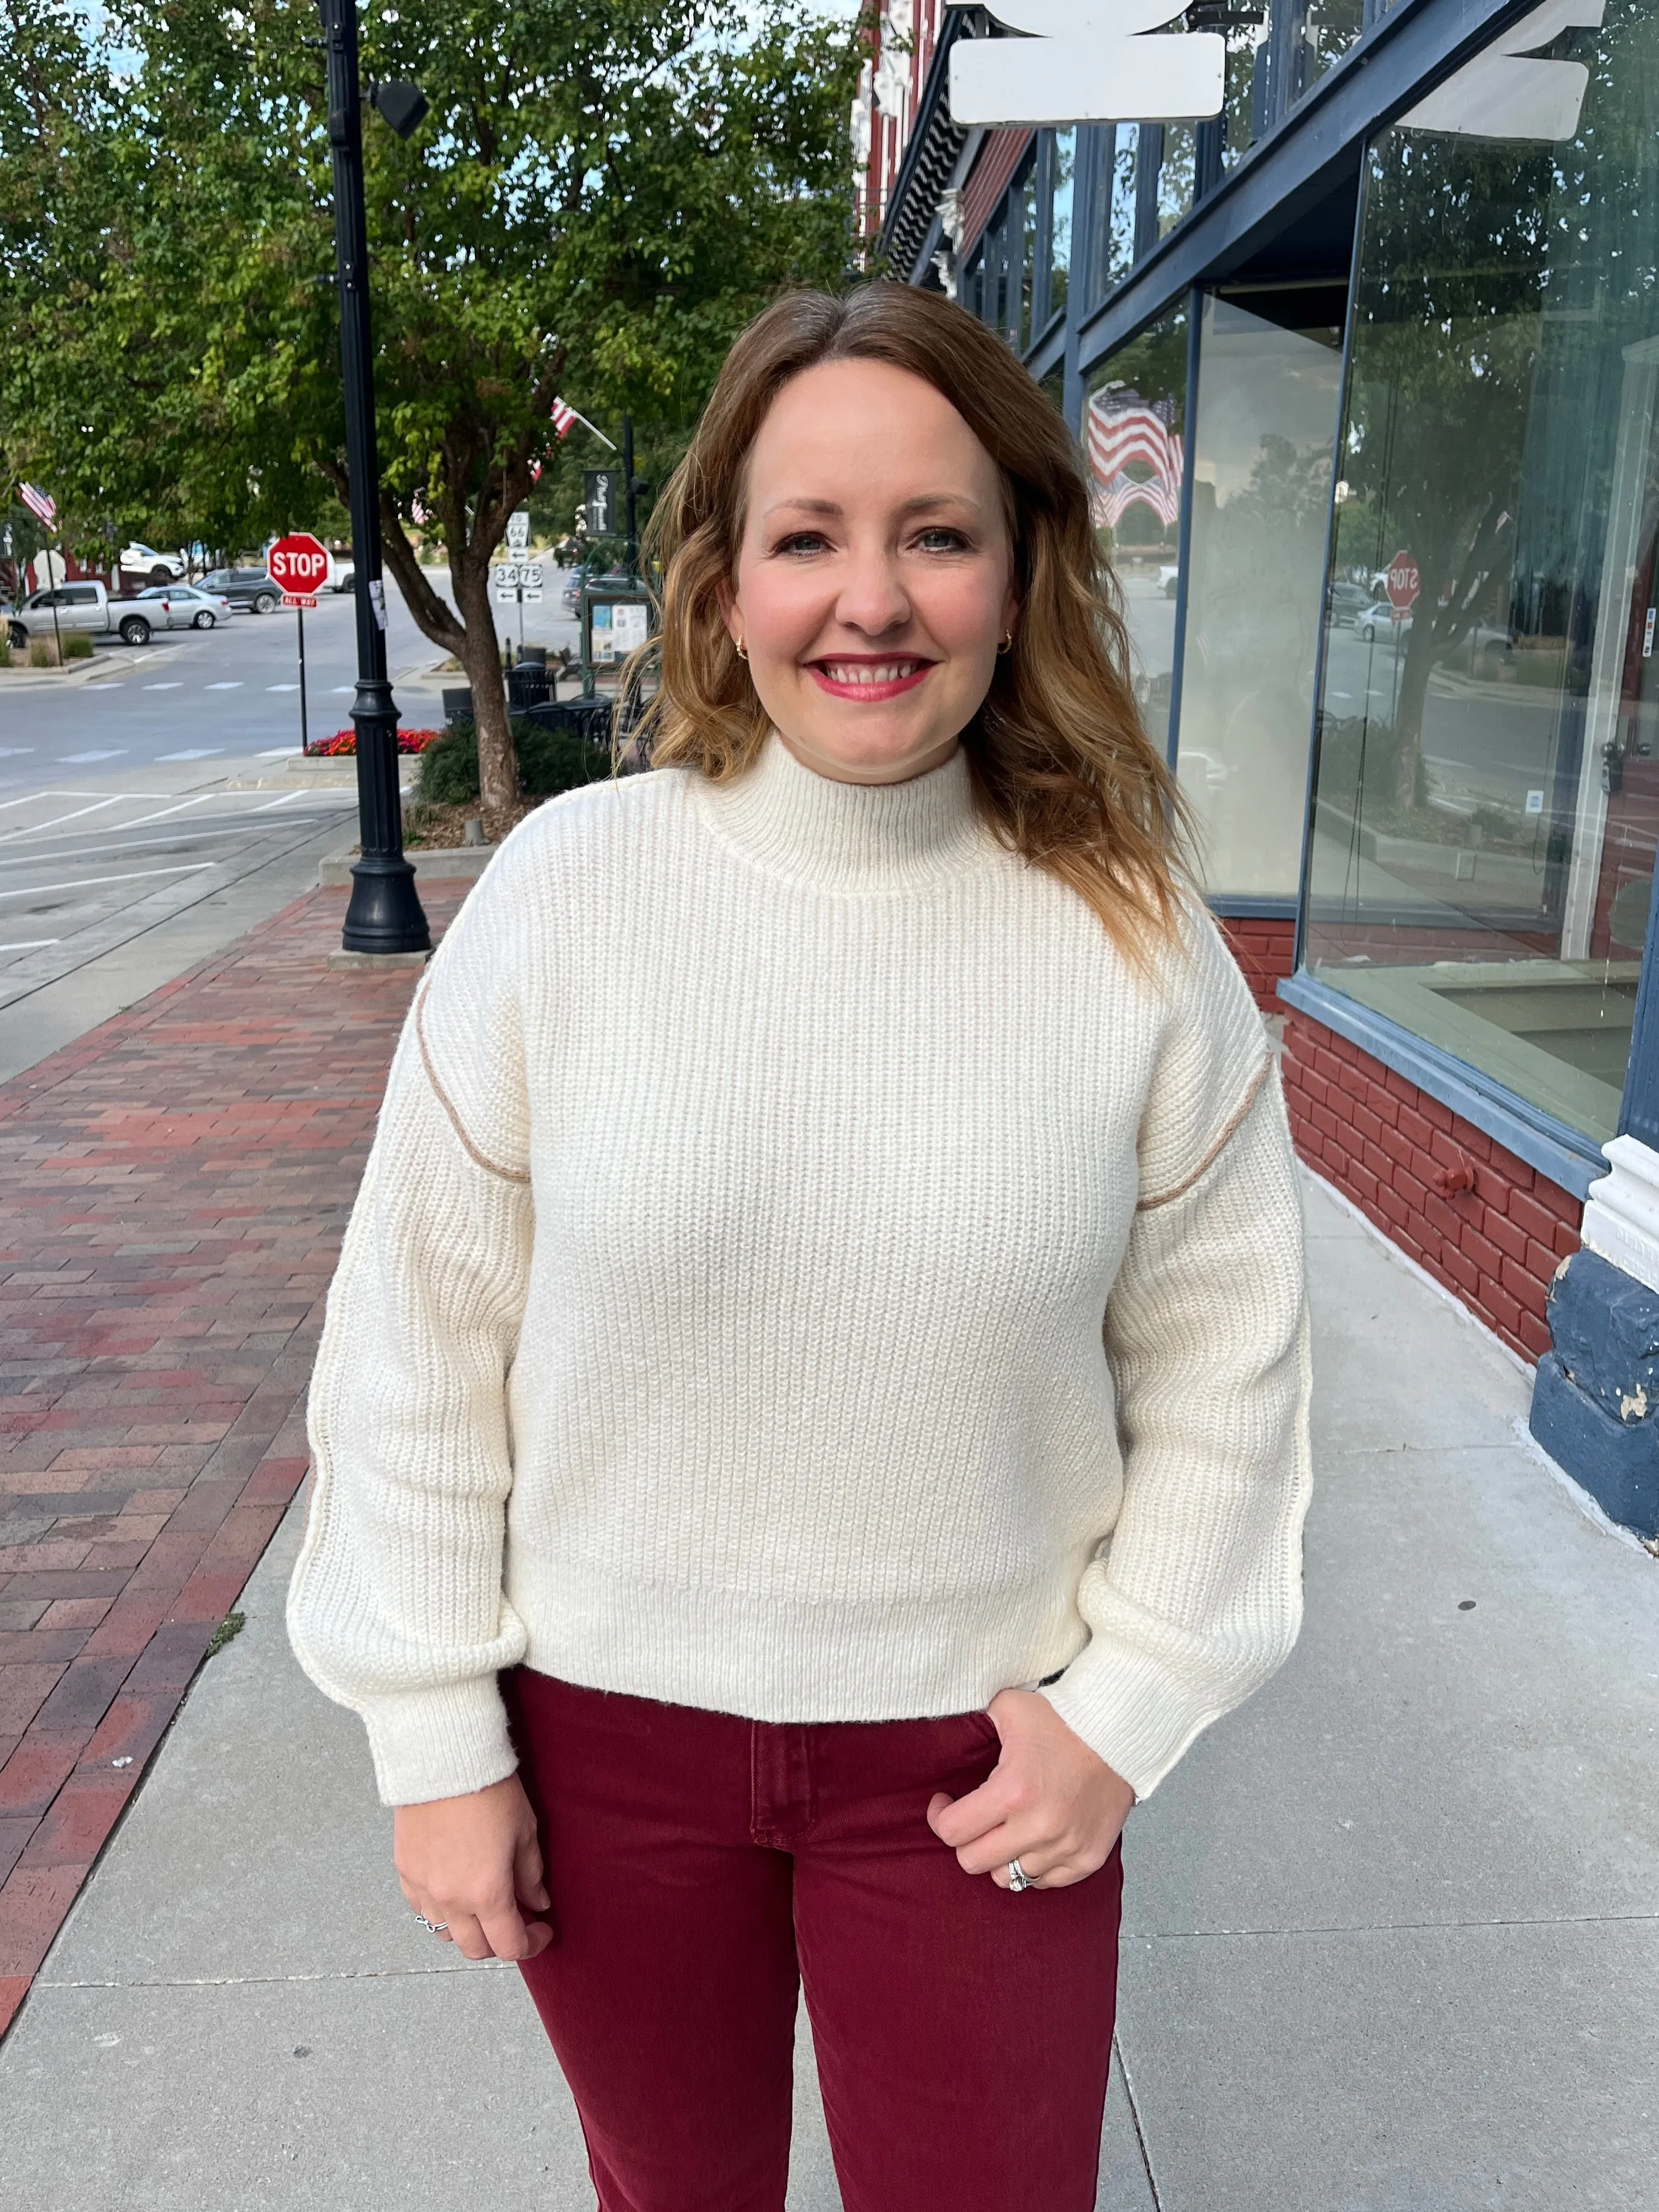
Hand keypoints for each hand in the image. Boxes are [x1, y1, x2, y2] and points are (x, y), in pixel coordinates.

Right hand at [393, 1773, 553, 1960]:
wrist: (445, 1758)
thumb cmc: (489, 1789)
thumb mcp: (524, 1831)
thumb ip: (530, 1875)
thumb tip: (536, 1902)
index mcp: (487, 1893)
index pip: (509, 1944)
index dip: (531, 1944)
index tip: (541, 1930)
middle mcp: (452, 1899)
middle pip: (475, 1948)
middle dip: (499, 1943)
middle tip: (515, 1921)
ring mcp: (423, 1888)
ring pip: (445, 1933)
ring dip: (467, 1930)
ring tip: (482, 1907)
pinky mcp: (404, 1872)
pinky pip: (421, 1909)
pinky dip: (440, 1911)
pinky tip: (454, 1893)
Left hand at [927, 1688, 1134, 1889]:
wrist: (1120, 1732)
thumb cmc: (1064, 1718)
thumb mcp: (1008, 1706)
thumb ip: (974, 1721)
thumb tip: (949, 1730)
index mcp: (1013, 1791)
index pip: (952, 1831)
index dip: (939, 1817)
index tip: (945, 1804)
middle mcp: (1038, 1827)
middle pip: (973, 1862)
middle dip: (966, 1839)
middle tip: (973, 1819)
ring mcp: (1065, 1848)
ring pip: (1008, 1877)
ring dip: (1000, 1855)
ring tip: (1006, 1829)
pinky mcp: (1087, 1859)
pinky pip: (1045, 1882)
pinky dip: (1034, 1865)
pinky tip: (1033, 1838)